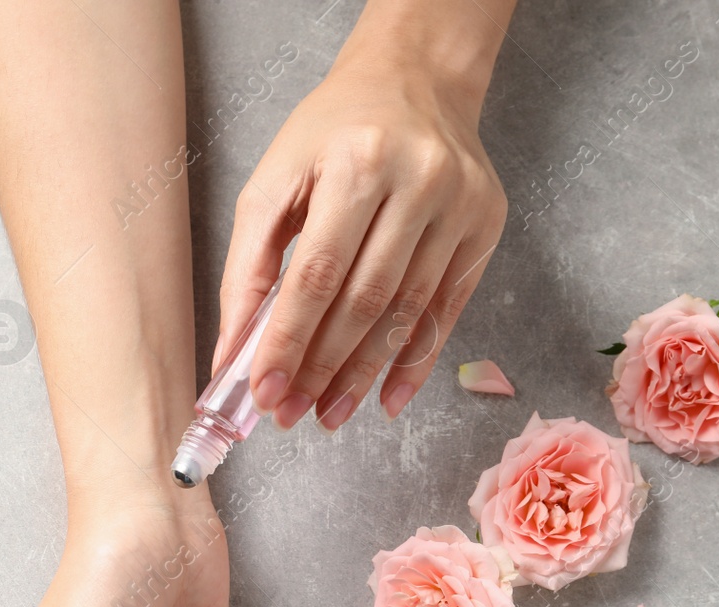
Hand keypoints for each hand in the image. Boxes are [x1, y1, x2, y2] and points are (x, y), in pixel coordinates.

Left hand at [216, 28, 507, 431]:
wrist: (416, 79)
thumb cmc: (334, 133)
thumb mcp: (275, 181)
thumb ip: (247, 266)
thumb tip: (233, 352)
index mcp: (357, 162)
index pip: (317, 273)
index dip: (289, 340)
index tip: (263, 392)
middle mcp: (418, 182)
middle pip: (365, 300)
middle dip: (322, 368)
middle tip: (290, 413)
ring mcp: (460, 206)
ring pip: (407, 313)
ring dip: (364, 375)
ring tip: (329, 413)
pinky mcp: (485, 227)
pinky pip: (447, 311)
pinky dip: (414, 363)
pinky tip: (385, 398)